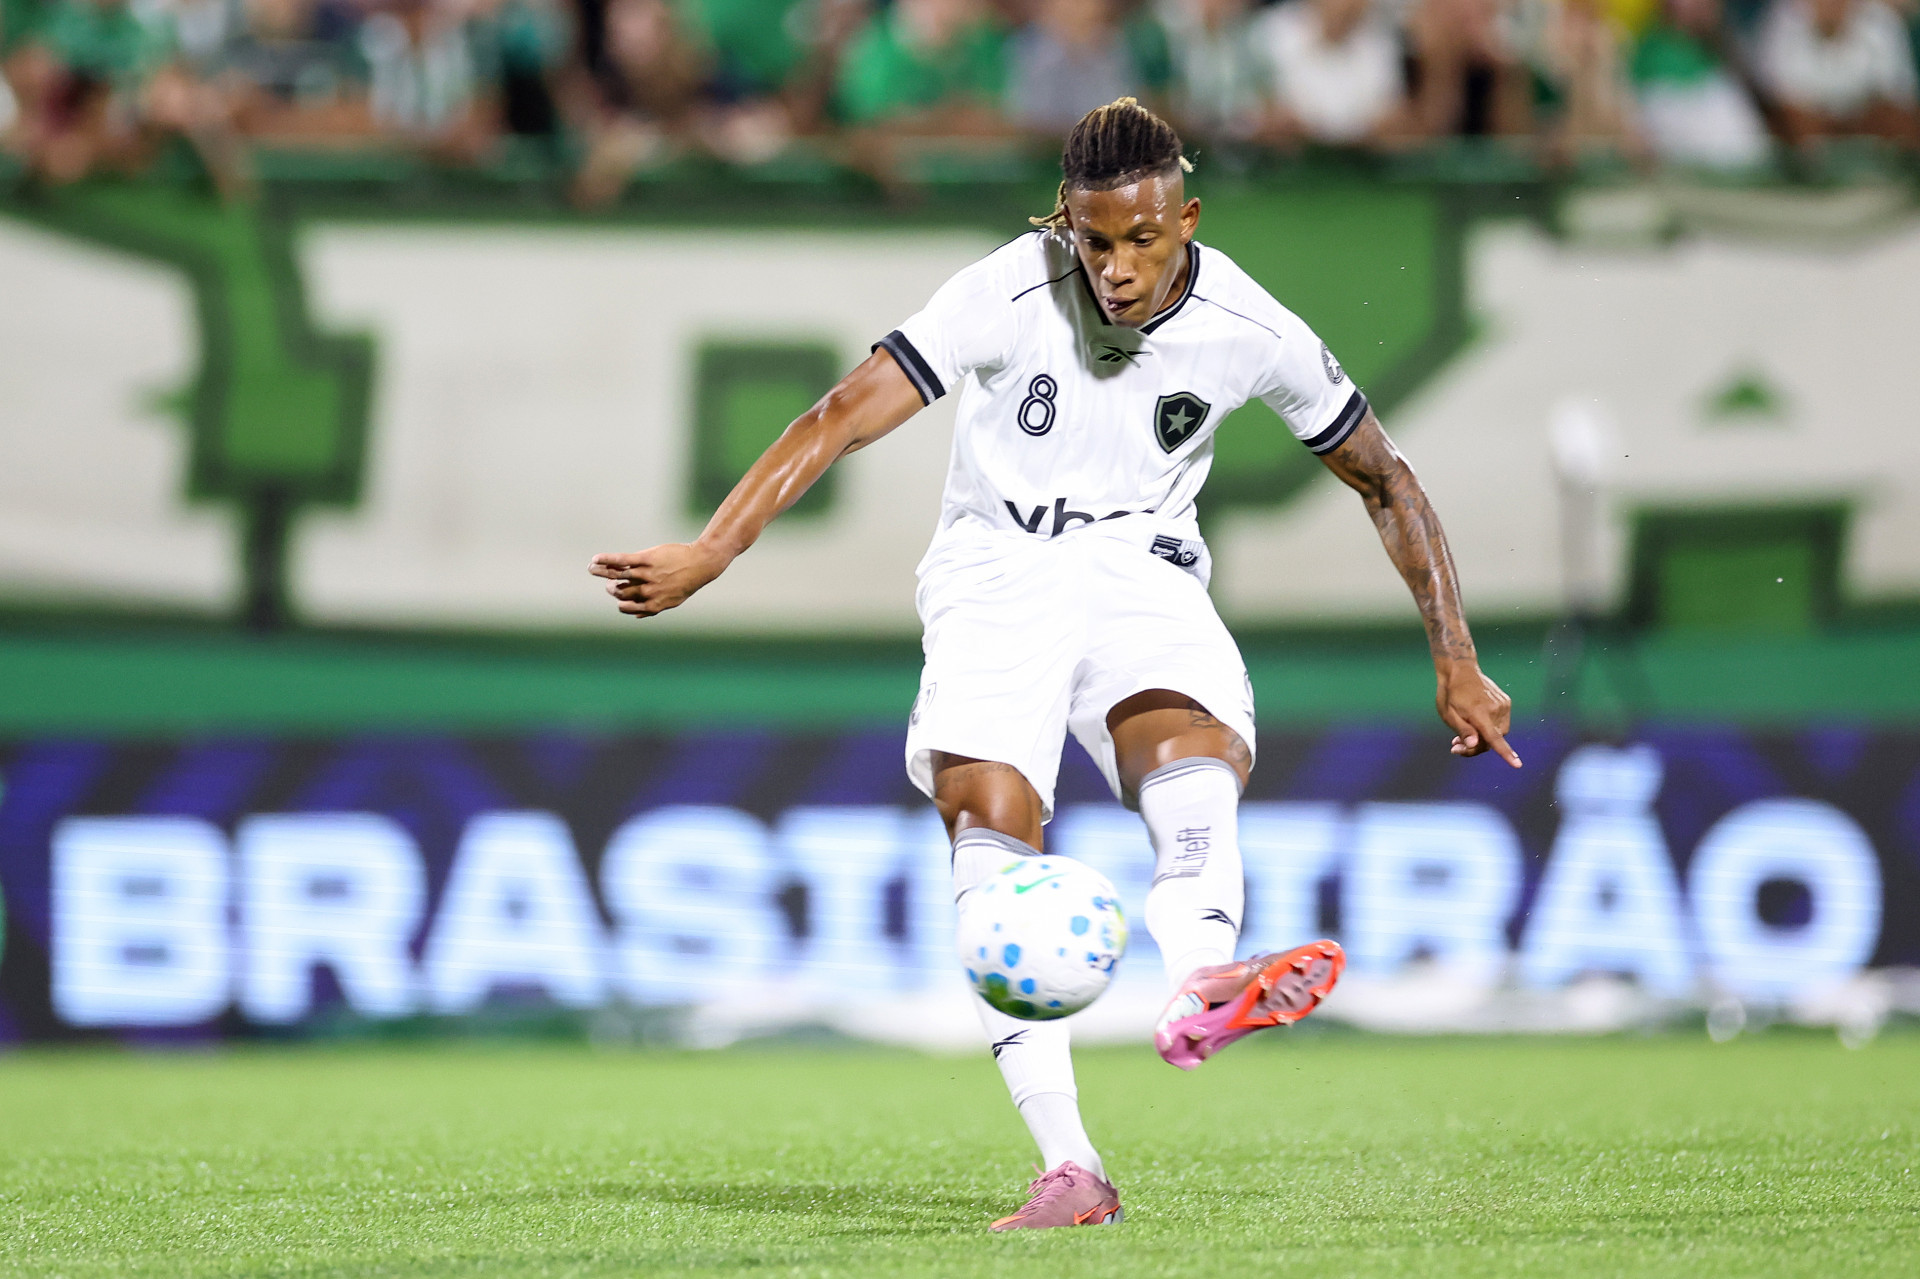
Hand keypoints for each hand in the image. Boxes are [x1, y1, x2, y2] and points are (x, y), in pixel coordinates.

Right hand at [588, 541, 730, 617]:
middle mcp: (647, 591)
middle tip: (609, 583)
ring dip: (601, 572)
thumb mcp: (671, 601)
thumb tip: (636, 616)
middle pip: (619, 591)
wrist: (700, 563)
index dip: (619, 602)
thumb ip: (652, 608)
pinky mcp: (645, 559)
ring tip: (592, 568)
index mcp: (652, 604)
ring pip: (617, 576)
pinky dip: (606, 560)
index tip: (617, 597)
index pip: (626, 606)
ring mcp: (645, 575)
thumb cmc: (686, 582)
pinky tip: (595, 559)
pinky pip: (621, 561)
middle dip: (611, 588)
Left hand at [1436, 657, 1520, 767]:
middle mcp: (1495, 709)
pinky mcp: (1506, 702)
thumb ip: (1463, 730)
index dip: (1505, 753)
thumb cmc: (1450, 693)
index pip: (1494, 738)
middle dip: (1476, 747)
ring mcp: (1503, 705)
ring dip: (1482, 739)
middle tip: (1455, 747)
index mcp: (1480, 712)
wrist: (1460, 670)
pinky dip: (1489, 729)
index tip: (1517, 765)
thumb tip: (1474, 745)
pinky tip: (1474, 725)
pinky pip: (1500, 723)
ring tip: (1462, 737)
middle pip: (1493, 740)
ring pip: (1498, 733)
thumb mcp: (1449, 714)